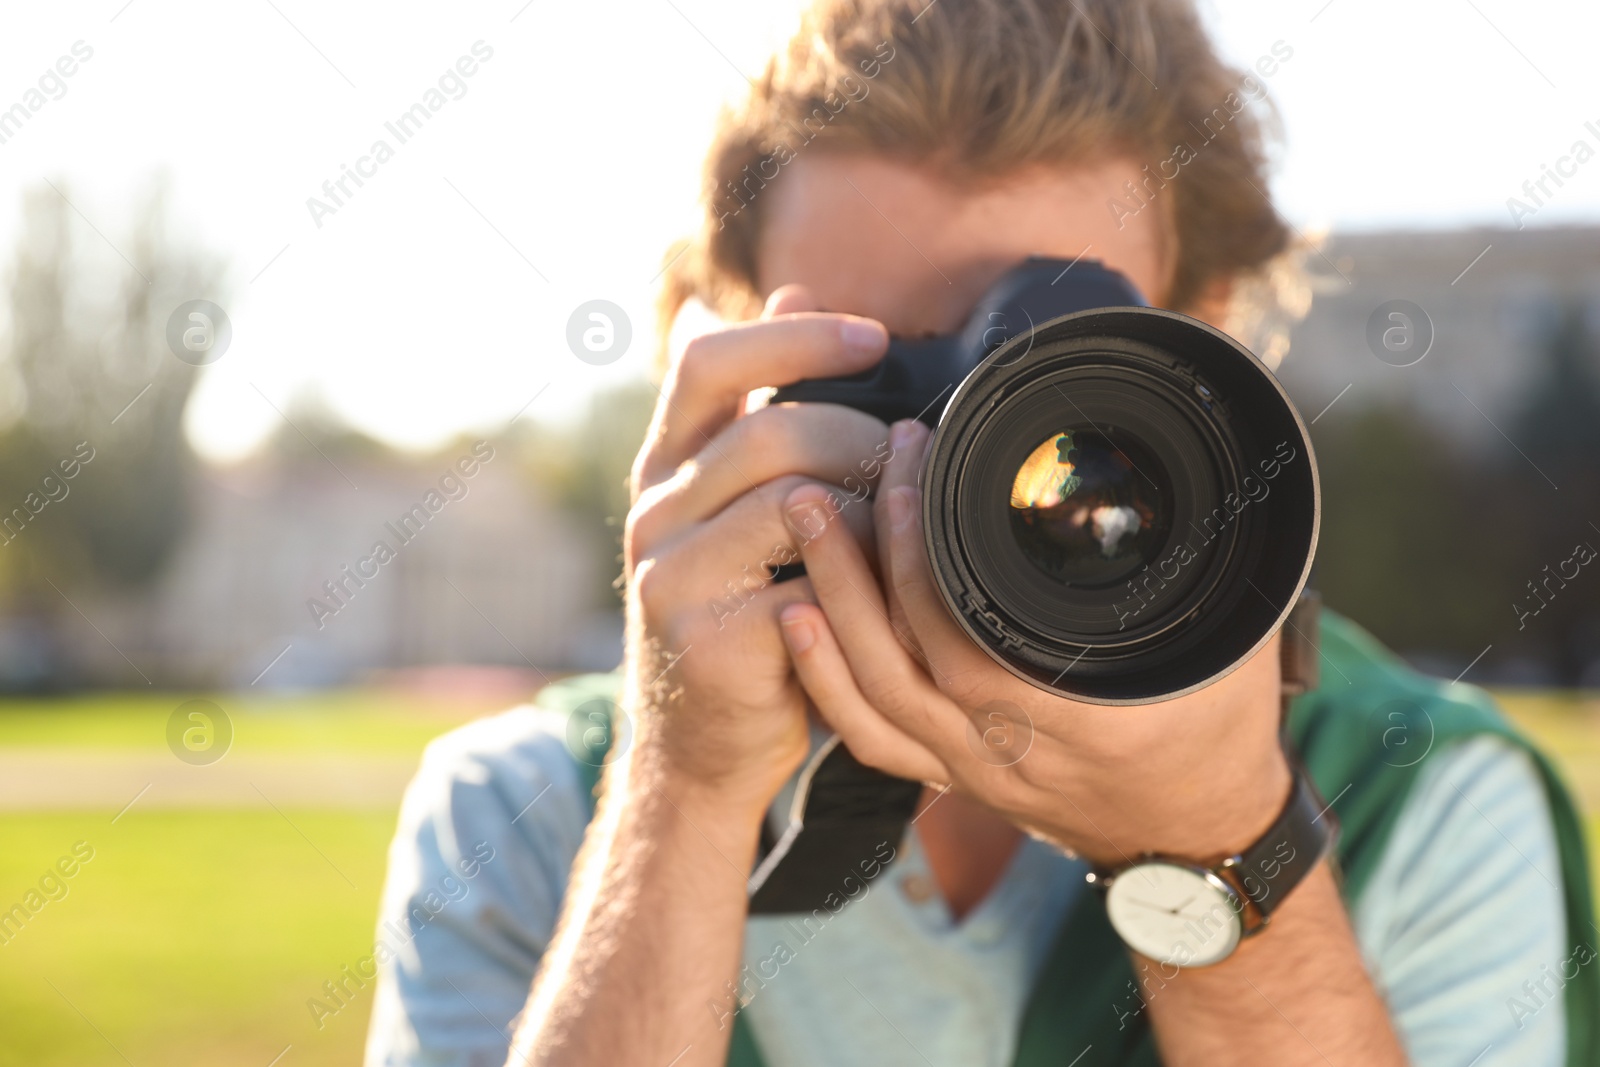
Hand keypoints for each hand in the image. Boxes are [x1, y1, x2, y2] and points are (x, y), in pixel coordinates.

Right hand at [622, 286, 893, 816]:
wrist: (699, 744)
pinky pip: (807, 589)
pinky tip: (881, 598)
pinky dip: (860, 588)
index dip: (795, 336)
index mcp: (664, 466)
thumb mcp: (736, 501)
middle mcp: (653, 512)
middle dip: (860, 444)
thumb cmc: (743, 608)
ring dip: (869, 514)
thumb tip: (796, 285)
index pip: (710, 362)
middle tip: (907, 468)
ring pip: (792, 506)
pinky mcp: (705, 640)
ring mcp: (670, 577)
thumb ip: (762, 404)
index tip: (877, 339)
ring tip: (900, 533)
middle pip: (771, 436)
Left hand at [776, 418, 1291, 866]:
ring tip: (803, 520)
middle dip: (855, 559)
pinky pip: (872, 737)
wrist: (1200, 837)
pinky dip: (825, 680)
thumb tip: (1176, 467)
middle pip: (903, 656)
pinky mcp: (954, 778)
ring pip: (873, 697)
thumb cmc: (1221, 727)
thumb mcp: (1232, 632)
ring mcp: (975, 773)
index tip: (913, 467)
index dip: (924, 549)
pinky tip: (797, 619)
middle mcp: (1016, 753)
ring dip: (829, 604)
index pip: (972, 628)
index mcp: (1087, 717)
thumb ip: (1199, 554)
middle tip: (828, 478)